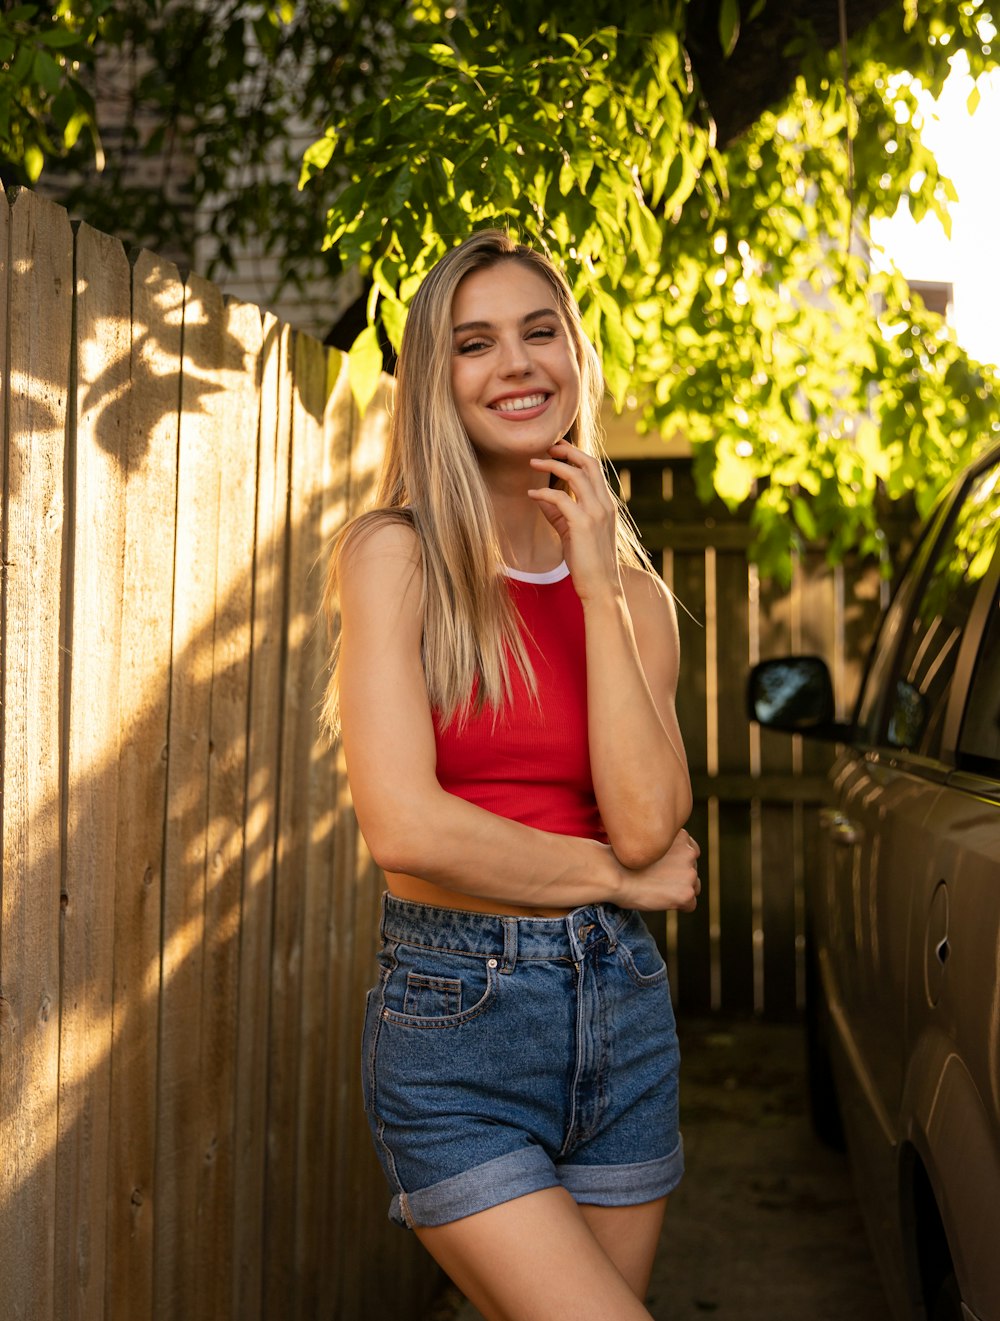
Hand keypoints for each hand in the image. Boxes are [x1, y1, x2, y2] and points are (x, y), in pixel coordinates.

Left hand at [527, 441, 620, 602]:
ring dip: (552, 465)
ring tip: (533, 463)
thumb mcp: (573, 532)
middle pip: (589, 463)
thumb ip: (559, 513)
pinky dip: (544, 493)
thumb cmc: (588, 563)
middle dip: (567, 451)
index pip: (594, 469)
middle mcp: (605, 504)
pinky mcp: (583, 524)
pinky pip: (561, 498)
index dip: (575, 455)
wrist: (601, 588)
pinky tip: (531, 495)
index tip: (556, 450)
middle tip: (546, 447)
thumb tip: (540, 497)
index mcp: (606, 504)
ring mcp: (596, 513)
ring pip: (575, 475)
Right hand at [616, 829, 700, 912]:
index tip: (662, 867)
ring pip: (693, 887)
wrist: (613, 875)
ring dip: (680, 891)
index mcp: (680, 836)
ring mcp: (689, 874)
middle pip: (692, 870)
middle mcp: (689, 852)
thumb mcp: (646, 843)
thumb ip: (664, 848)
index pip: (691, 851)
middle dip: (679, 877)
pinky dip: (678, 906)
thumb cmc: (621, 859)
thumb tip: (671, 862)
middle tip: (657, 881)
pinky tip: (661, 902)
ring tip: (658, 891)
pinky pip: (690, 905)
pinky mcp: (686, 894)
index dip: (677, 861)